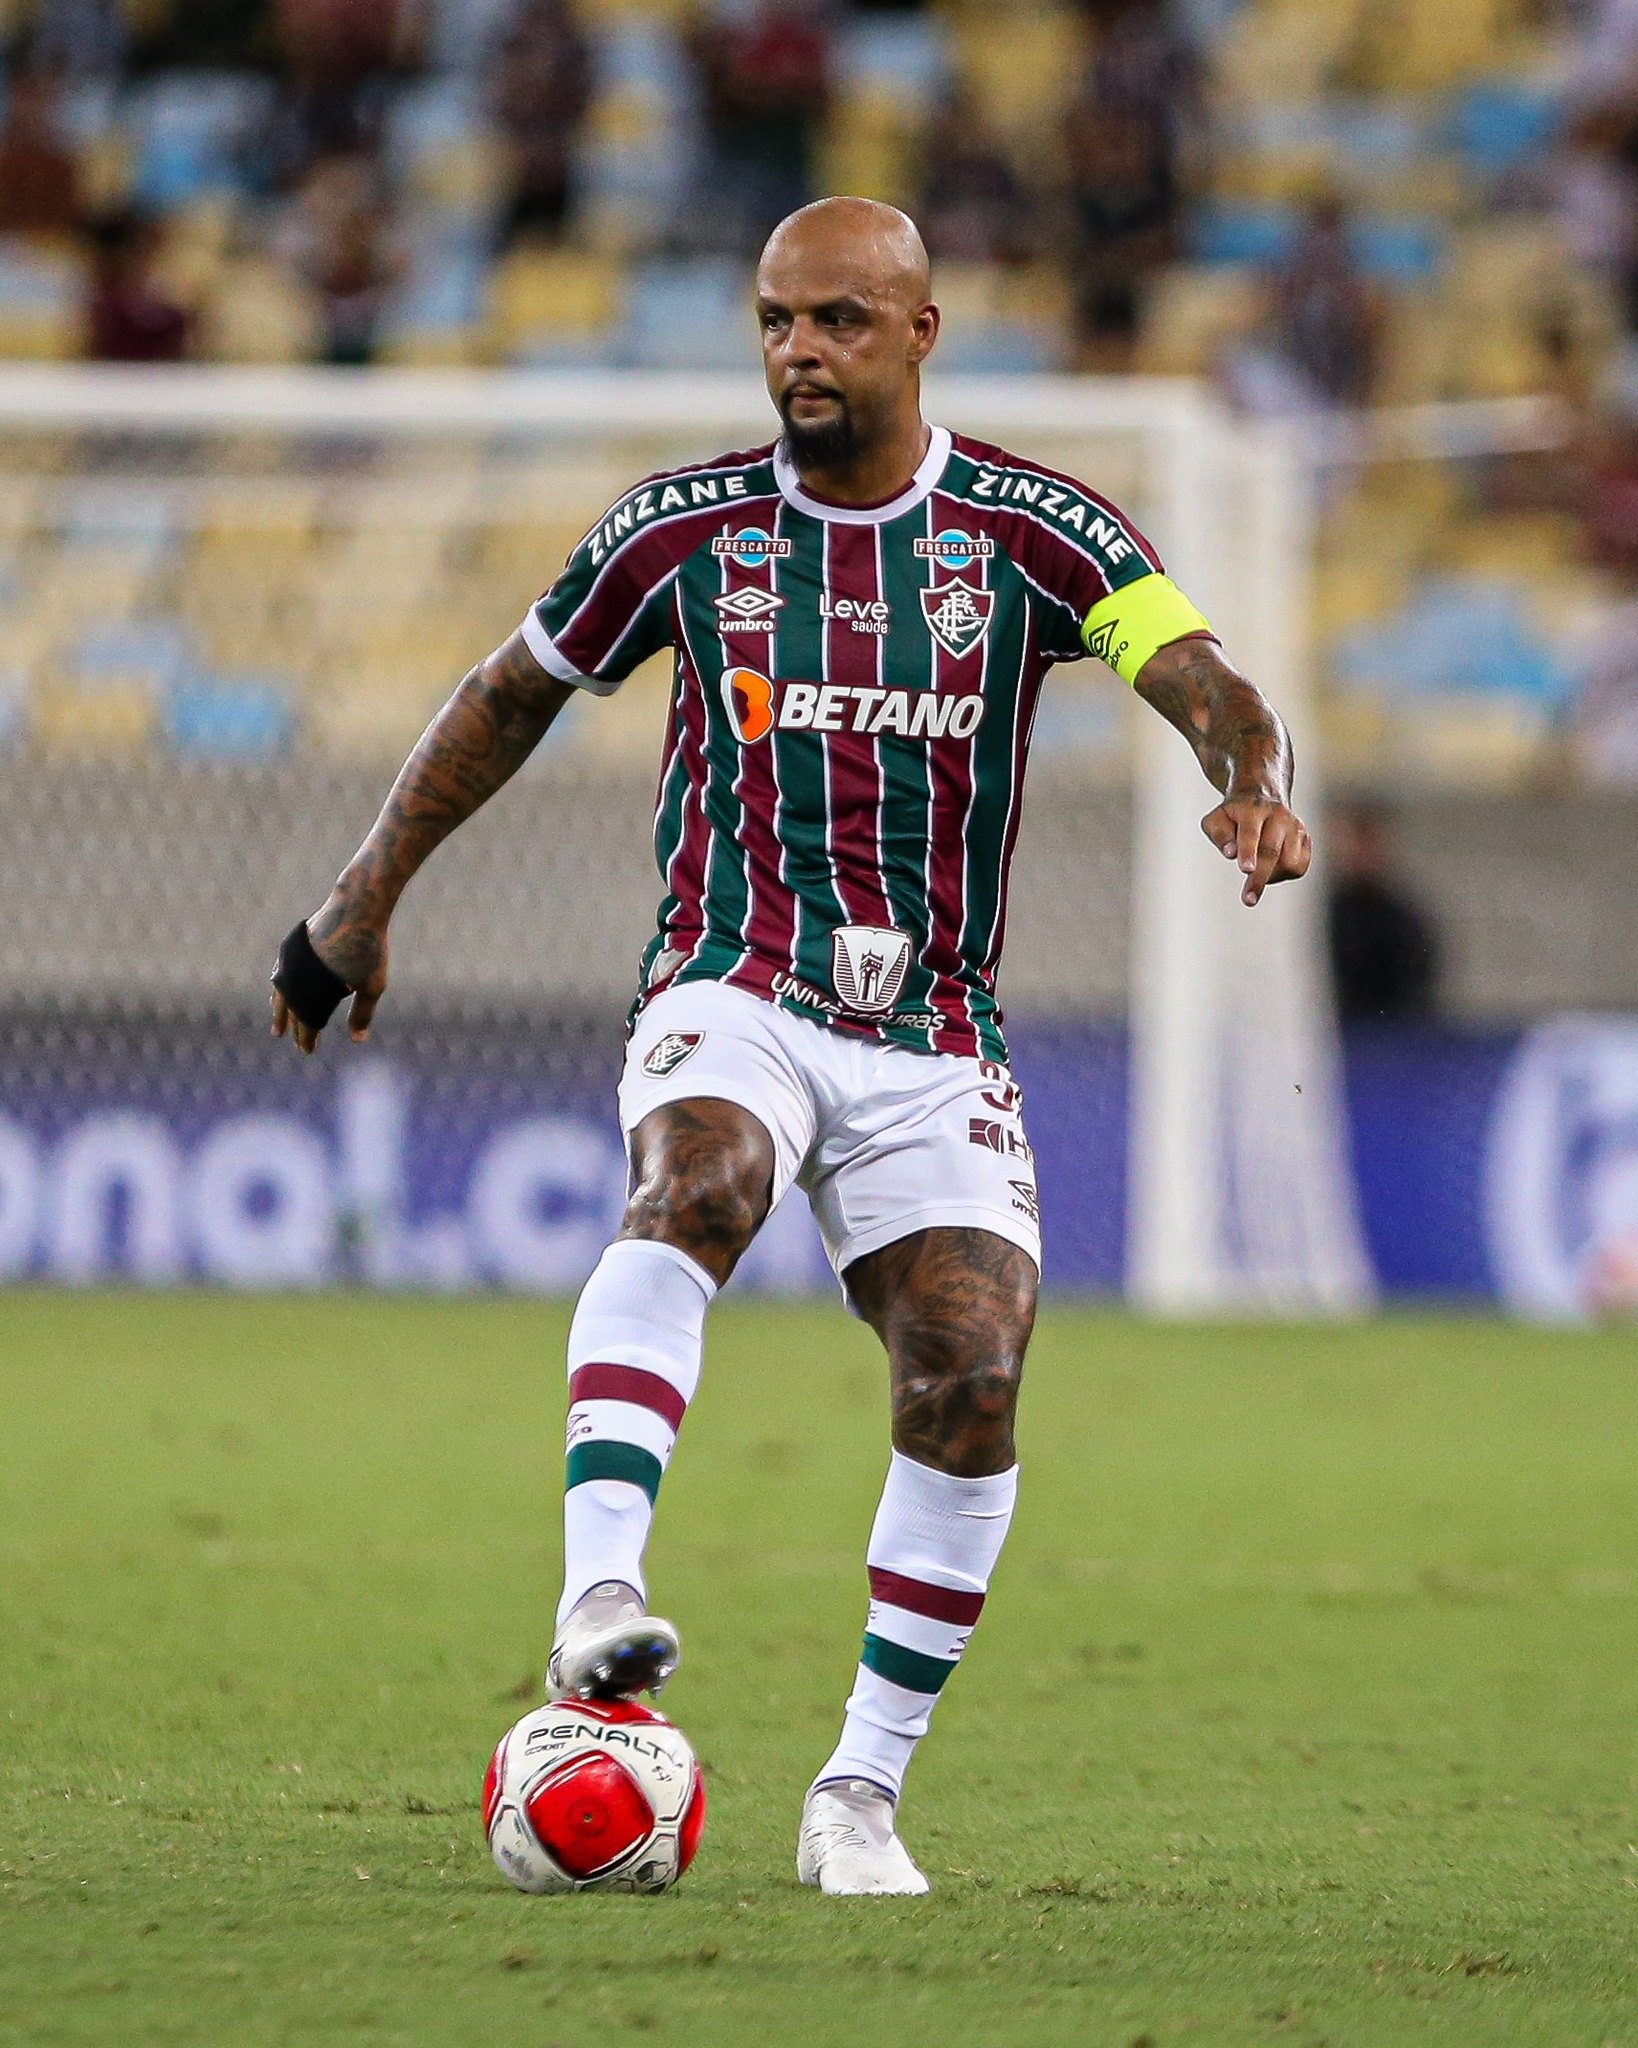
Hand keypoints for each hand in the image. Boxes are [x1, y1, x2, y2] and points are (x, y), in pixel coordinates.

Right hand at [270, 892, 388, 1053]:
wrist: (357, 907)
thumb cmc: (368, 949)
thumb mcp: (372, 986)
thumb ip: (362, 1014)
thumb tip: (357, 1040)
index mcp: (314, 994)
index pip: (307, 1025)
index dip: (307, 1039)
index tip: (308, 1051)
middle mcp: (297, 981)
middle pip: (292, 1011)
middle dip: (293, 1028)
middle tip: (292, 1041)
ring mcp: (291, 962)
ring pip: (281, 993)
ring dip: (280, 1010)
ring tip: (278, 1026)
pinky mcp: (292, 946)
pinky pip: (281, 973)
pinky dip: (280, 986)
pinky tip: (279, 988)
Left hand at [1201, 793, 1311, 906]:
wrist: (1260, 796)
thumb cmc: (1233, 815)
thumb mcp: (1216, 820)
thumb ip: (1219, 835)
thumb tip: (1231, 853)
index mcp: (1253, 809)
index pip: (1250, 832)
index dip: (1248, 851)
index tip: (1246, 869)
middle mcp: (1278, 815)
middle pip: (1271, 851)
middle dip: (1259, 877)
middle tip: (1248, 900)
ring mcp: (1295, 827)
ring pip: (1289, 862)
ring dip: (1271, 876)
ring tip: (1257, 870)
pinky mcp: (1305, 839)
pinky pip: (1299, 866)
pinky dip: (1284, 874)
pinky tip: (1271, 868)